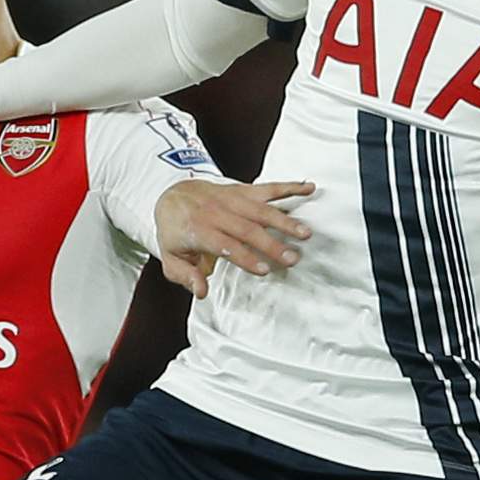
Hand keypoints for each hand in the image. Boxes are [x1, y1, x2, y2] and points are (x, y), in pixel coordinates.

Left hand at [152, 179, 317, 297]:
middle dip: (272, 244)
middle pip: (247, 229)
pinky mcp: (242, 190)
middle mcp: (216, 212)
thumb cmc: (175, 232)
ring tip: (305, 233)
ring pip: (261, 209)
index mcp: (198, 230)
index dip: (245, 257)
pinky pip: (267, 188)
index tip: (264, 270)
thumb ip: (185, 276)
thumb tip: (201, 292)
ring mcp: (232, 199)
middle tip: (293, 258)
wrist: (172, 194)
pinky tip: (308, 188)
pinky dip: (289, 187)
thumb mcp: (171, 258)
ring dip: (285, 220)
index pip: (224, 245)